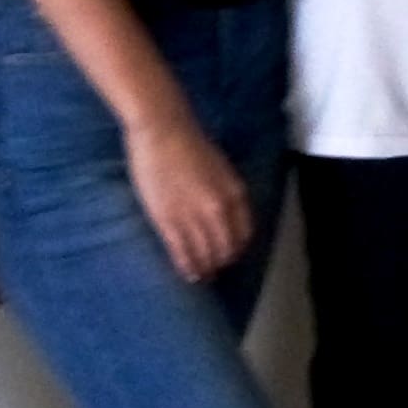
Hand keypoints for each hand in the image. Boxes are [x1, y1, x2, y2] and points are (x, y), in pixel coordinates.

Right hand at [125, 108, 254, 281]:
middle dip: (221, 263)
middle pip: (226, 249)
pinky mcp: (168, 220)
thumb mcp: (221, 170)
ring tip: (202, 277)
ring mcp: (193, 217)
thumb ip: (226, 194)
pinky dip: (186, 267)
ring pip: (205, 256)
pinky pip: (181, 253)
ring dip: (204, 270)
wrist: (163, 130)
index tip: (230, 255)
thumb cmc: (190, 144)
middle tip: (215, 271)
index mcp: (235, 195)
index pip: (243, 235)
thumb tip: (224, 216)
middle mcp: (219, 210)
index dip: (237, 250)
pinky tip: (187, 274)